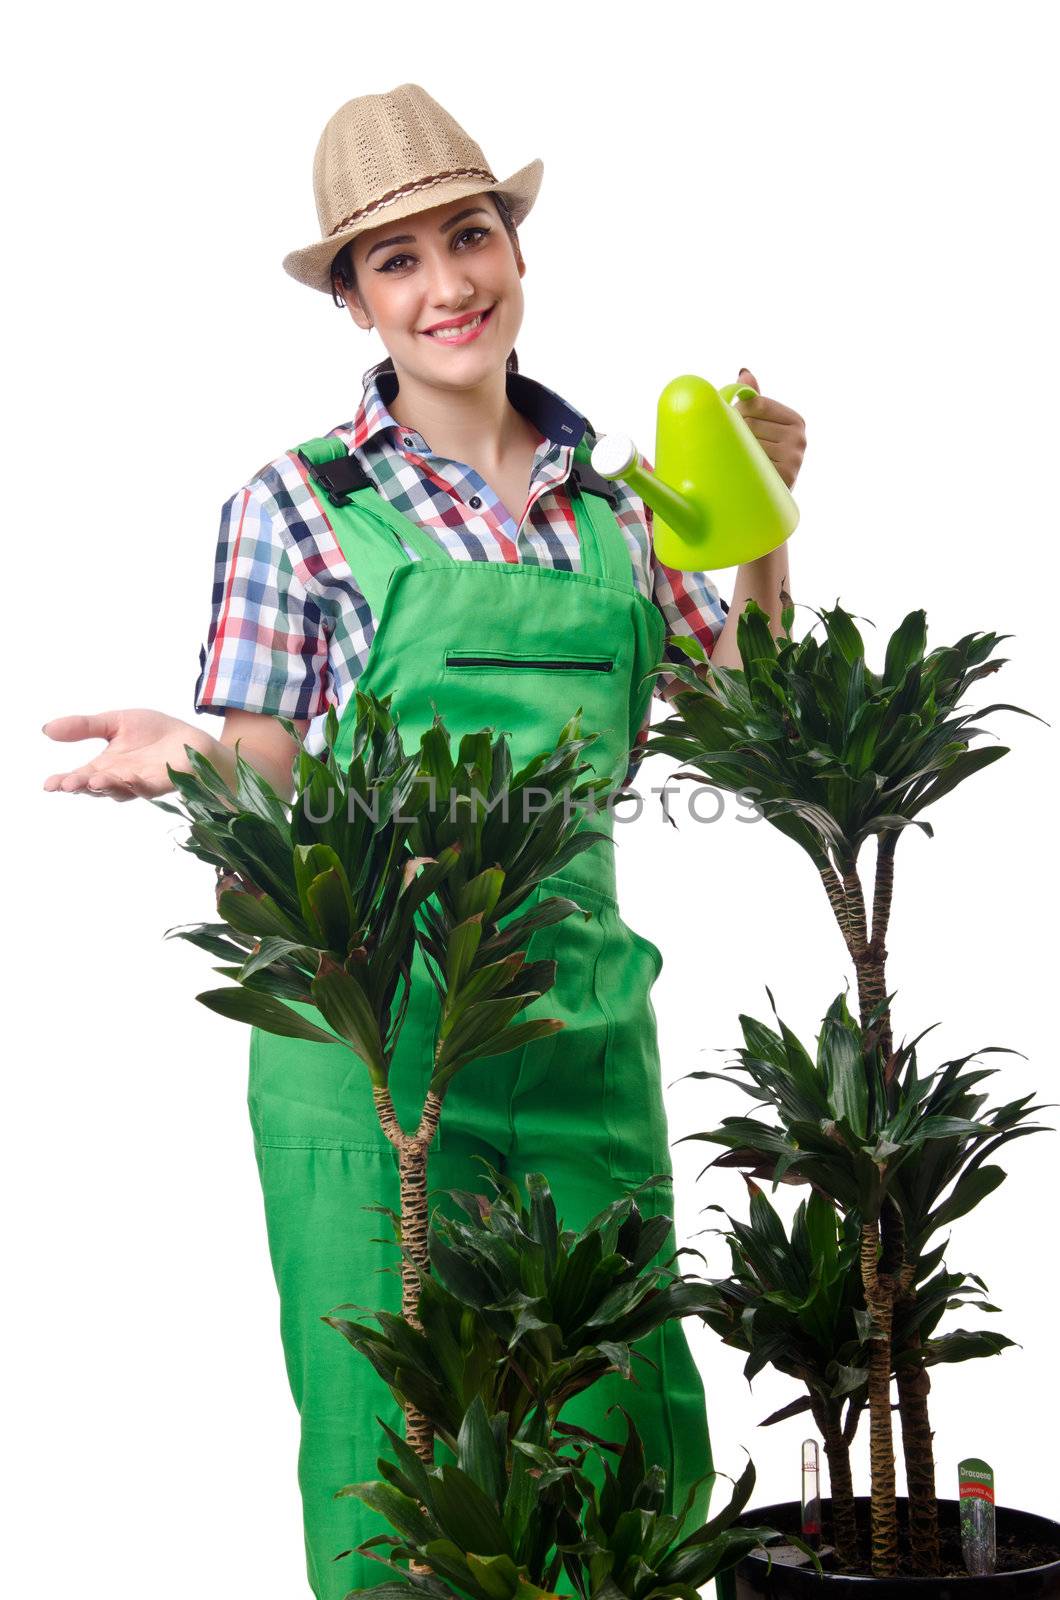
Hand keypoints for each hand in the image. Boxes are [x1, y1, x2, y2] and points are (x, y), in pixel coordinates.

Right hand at [42, 709, 216, 801]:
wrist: (189, 739)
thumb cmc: (153, 732)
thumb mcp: (115, 722)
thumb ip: (84, 727)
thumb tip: (46, 729)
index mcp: (105, 766)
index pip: (80, 777)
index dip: (64, 782)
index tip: (48, 785)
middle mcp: (119, 779)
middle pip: (96, 787)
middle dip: (82, 785)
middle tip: (68, 783)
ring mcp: (140, 785)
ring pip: (119, 790)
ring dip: (106, 786)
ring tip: (94, 780)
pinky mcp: (163, 784)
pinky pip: (148, 788)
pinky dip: (138, 784)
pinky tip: (129, 777)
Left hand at [734, 368, 806, 490]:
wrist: (767, 500)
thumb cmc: (761, 457)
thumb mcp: (761, 427)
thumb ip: (755, 400)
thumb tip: (744, 372)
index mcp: (796, 421)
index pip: (756, 404)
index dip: (739, 413)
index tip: (738, 425)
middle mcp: (799, 438)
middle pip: (750, 424)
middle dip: (737, 434)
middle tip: (740, 449)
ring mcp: (794, 457)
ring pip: (747, 443)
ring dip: (737, 451)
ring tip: (744, 462)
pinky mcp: (785, 476)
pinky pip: (750, 461)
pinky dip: (742, 465)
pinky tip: (747, 471)